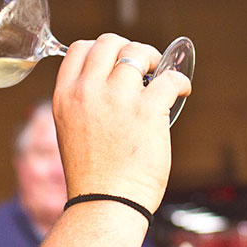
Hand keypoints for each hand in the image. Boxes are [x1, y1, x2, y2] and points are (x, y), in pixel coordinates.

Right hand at [52, 33, 191, 212]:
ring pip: (138, 52)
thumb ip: (84, 102)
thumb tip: (114, 81)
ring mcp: (117, 99)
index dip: (102, 49)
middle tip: (144, 65)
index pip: (79, 48)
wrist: (106, 204)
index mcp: (65, 96)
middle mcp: (87, 92)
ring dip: (154, 59)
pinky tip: (181, 90)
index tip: (116, 60)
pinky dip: (180, 81)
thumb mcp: (70, 129)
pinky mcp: (148, 110)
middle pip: (109, 42)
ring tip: (161, 76)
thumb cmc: (93, 176)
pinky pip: (170, 78)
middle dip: (129, 48)